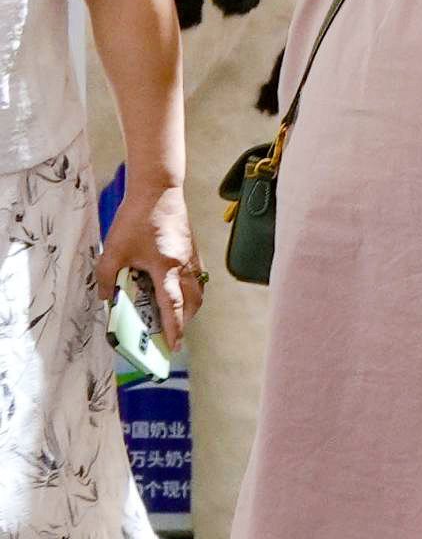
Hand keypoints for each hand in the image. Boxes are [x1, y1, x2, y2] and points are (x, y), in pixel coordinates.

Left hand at [92, 186, 194, 355]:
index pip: (172, 306)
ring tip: (176, 316)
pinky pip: (198, 278)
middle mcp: (184, 266)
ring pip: (198, 291)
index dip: (173, 328)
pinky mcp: (193, 250)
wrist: (158, 191)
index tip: (173, 346)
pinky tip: (178, 291)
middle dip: (184, 321)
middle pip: (192, 302)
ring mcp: (192, 258)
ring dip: (189, 308)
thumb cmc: (136, 219)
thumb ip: (107, 277)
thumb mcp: (113, 250)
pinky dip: (191, 291)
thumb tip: (106, 298)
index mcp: (165, 267)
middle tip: (172, 333)